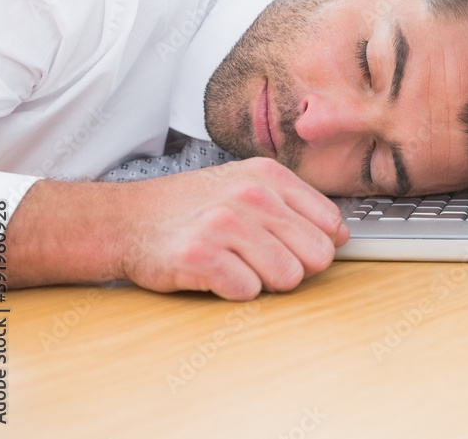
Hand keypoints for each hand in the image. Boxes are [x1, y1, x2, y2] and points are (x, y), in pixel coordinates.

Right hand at [117, 157, 348, 299]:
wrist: (126, 220)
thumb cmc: (192, 207)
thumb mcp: (247, 187)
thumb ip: (297, 206)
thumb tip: (342, 235)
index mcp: (269, 175)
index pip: (331, 224)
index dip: (313, 244)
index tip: (288, 245)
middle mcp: (251, 195)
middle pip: (317, 255)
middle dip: (294, 267)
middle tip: (258, 259)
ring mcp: (225, 224)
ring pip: (288, 277)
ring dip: (263, 281)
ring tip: (235, 264)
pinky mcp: (201, 256)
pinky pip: (249, 292)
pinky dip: (234, 292)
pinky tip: (215, 274)